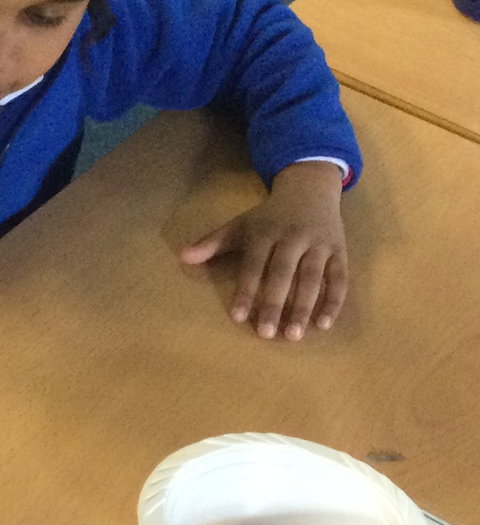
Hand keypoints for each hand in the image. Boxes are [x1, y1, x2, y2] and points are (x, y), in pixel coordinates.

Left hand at [178, 162, 347, 339]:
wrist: (311, 189)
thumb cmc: (269, 216)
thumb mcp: (241, 224)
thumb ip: (213, 242)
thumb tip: (182, 257)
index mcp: (266, 232)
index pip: (253, 264)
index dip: (245, 290)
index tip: (237, 316)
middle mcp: (293, 237)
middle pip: (283, 273)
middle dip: (274, 303)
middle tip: (266, 334)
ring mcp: (319, 244)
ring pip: (313, 277)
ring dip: (304, 307)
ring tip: (294, 335)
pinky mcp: (340, 251)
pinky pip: (339, 278)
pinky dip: (334, 301)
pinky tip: (324, 324)